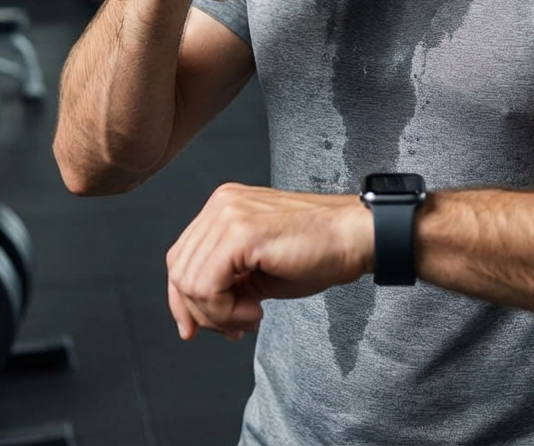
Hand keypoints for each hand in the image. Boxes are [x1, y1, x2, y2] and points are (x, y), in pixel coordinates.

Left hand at [166, 183, 373, 340]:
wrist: (354, 237)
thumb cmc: (318, 251)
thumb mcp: (257, 268)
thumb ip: (225, 279)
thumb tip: (196, 313)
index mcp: (223, 206)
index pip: (180, 258)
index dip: (182, 301)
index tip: (196, 329)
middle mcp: (221, 203)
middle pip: (180, 271)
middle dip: (202, 313)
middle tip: (236, 328)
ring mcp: (229, 214)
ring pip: (190, 283)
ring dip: (219, 315)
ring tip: (252, 317)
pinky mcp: (241, 233)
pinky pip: (208, 287)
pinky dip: (226, 311)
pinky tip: (255, 311)